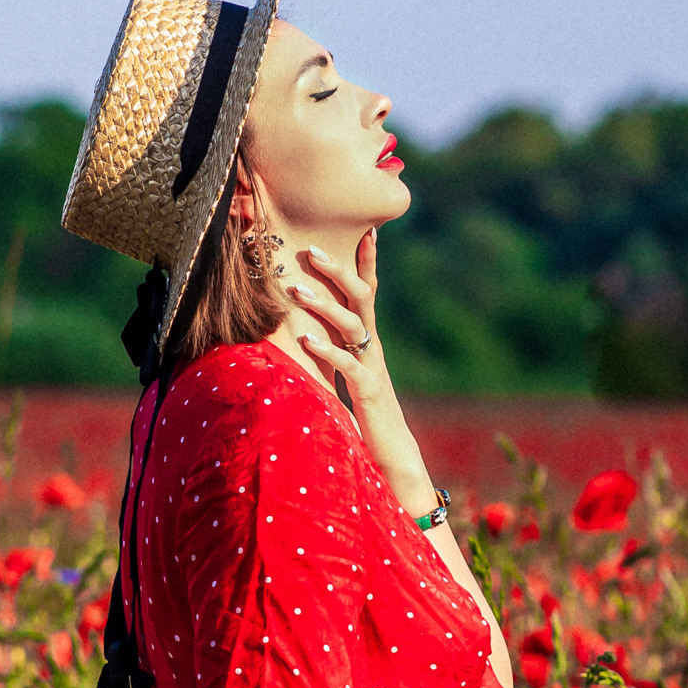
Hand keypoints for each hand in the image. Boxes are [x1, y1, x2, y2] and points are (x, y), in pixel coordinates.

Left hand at [285, 236, 431, 510]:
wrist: (392, 459)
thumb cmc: (366, 418)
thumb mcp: (347, 379)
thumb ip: (334, 356)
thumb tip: (306, 335)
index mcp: (368, 342)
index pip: (368, 292)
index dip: (366, 261)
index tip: (364, 228)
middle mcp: (372, 348)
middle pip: (360, 297)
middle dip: (338, 270)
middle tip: (310, 249)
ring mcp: (373, 368)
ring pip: (352, 325)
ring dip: (323, 304)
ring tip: (295, 289)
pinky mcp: (369, 392)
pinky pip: (348, 364)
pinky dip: (326, 349)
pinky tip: (305, 338)